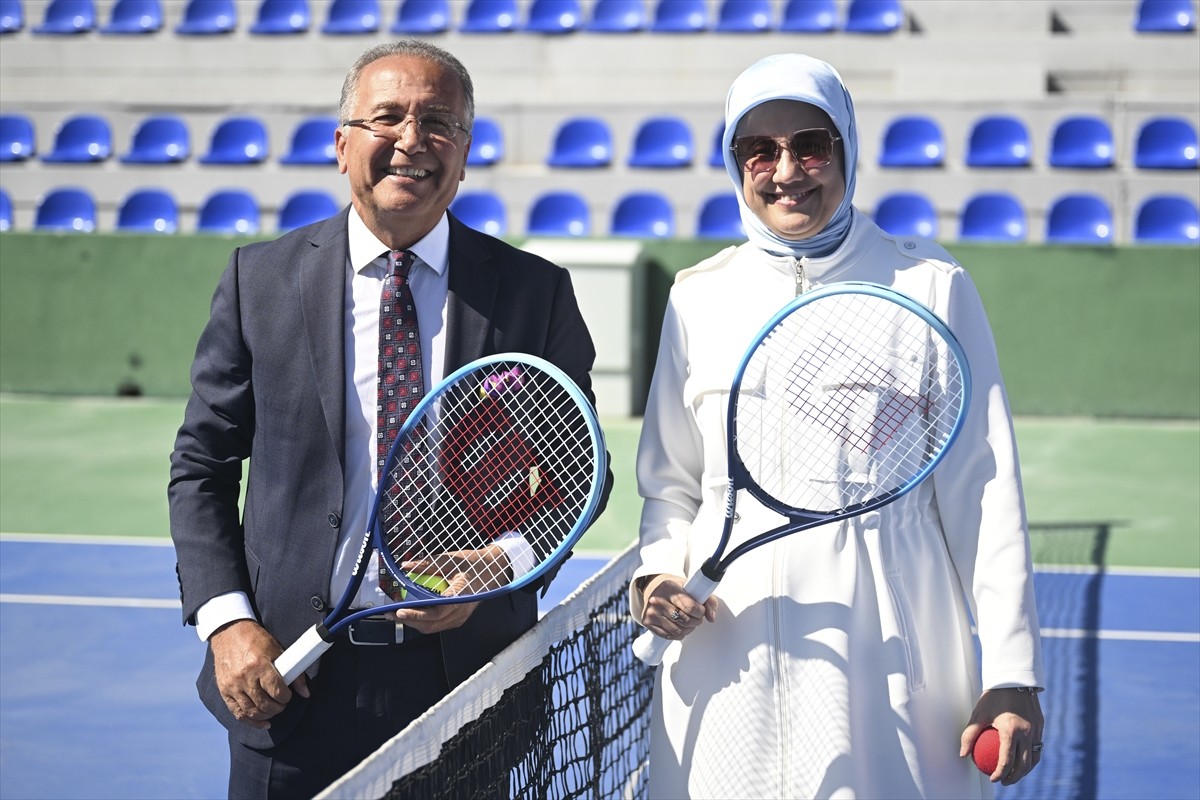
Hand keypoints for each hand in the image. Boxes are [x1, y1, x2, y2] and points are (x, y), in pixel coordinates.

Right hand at [210, 619, 308, 728]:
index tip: (288, 696)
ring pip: (251, 711)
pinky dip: (250, 721)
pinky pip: (237, 712)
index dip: (286, 697)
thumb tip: (306, 692)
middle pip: (264, 704)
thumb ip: (294, 672)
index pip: (277, 691)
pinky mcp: (224, 690)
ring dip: (266, 715)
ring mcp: (232, 685)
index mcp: (260, 664)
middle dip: (278, 708)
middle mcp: (244, 677)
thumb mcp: (278, 650)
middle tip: (282, 704)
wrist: (229, 632)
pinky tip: (262, 722)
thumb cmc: (256, 640)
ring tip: (273, 710)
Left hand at [393, 545, 511, 633]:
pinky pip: (439, 625)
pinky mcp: (459, 618)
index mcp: (461, 597)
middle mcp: (461, 611)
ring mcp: (461, 617)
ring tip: (399, 614)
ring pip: (433, 628)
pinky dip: (424, 621)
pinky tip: (414, 613)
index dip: (416, 614)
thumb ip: (427, 565)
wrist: (495, 569)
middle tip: (391, 613)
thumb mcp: (450, 560)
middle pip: (431, 624)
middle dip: (409, 620)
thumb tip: (407, 566)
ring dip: (415, 622)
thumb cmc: (475, 563)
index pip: (435, 612)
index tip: (399, 610)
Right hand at [639, 574, 718, 640]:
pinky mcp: (647, 622)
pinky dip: (678, 634)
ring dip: (688, 629)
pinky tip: (679, 625)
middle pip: (685, 621)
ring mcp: (651, 612)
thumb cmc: (674, 588)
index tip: (701, 610)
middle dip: (696, 621)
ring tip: (688, 621)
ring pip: (678, 630)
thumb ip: (708, 600)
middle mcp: (657, 600)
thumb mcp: (692, 587)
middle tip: (696, 616)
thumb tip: (711, 617)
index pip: (690, 607)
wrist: (654, 587)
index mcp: (669, 587)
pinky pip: (669, 636)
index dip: (700, 612)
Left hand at [960, 688, 1044, 784]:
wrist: (1013, 679)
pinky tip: (1022, 762)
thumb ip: (969, 734)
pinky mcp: (1040, 726)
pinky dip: (1031, 759)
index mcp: (1011, 730)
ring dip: (1024, 771)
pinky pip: (1037, 748)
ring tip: (1012, 776)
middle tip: (1002, 782)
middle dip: (1013, 778)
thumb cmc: (993, 697)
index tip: (992, 779)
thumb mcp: (978, 714)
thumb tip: (962, 754)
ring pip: (1033, 759)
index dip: (999, 774)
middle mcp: (1026, 732)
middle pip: (1022, 765)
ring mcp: (1036, 730)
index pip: (1006, 761)